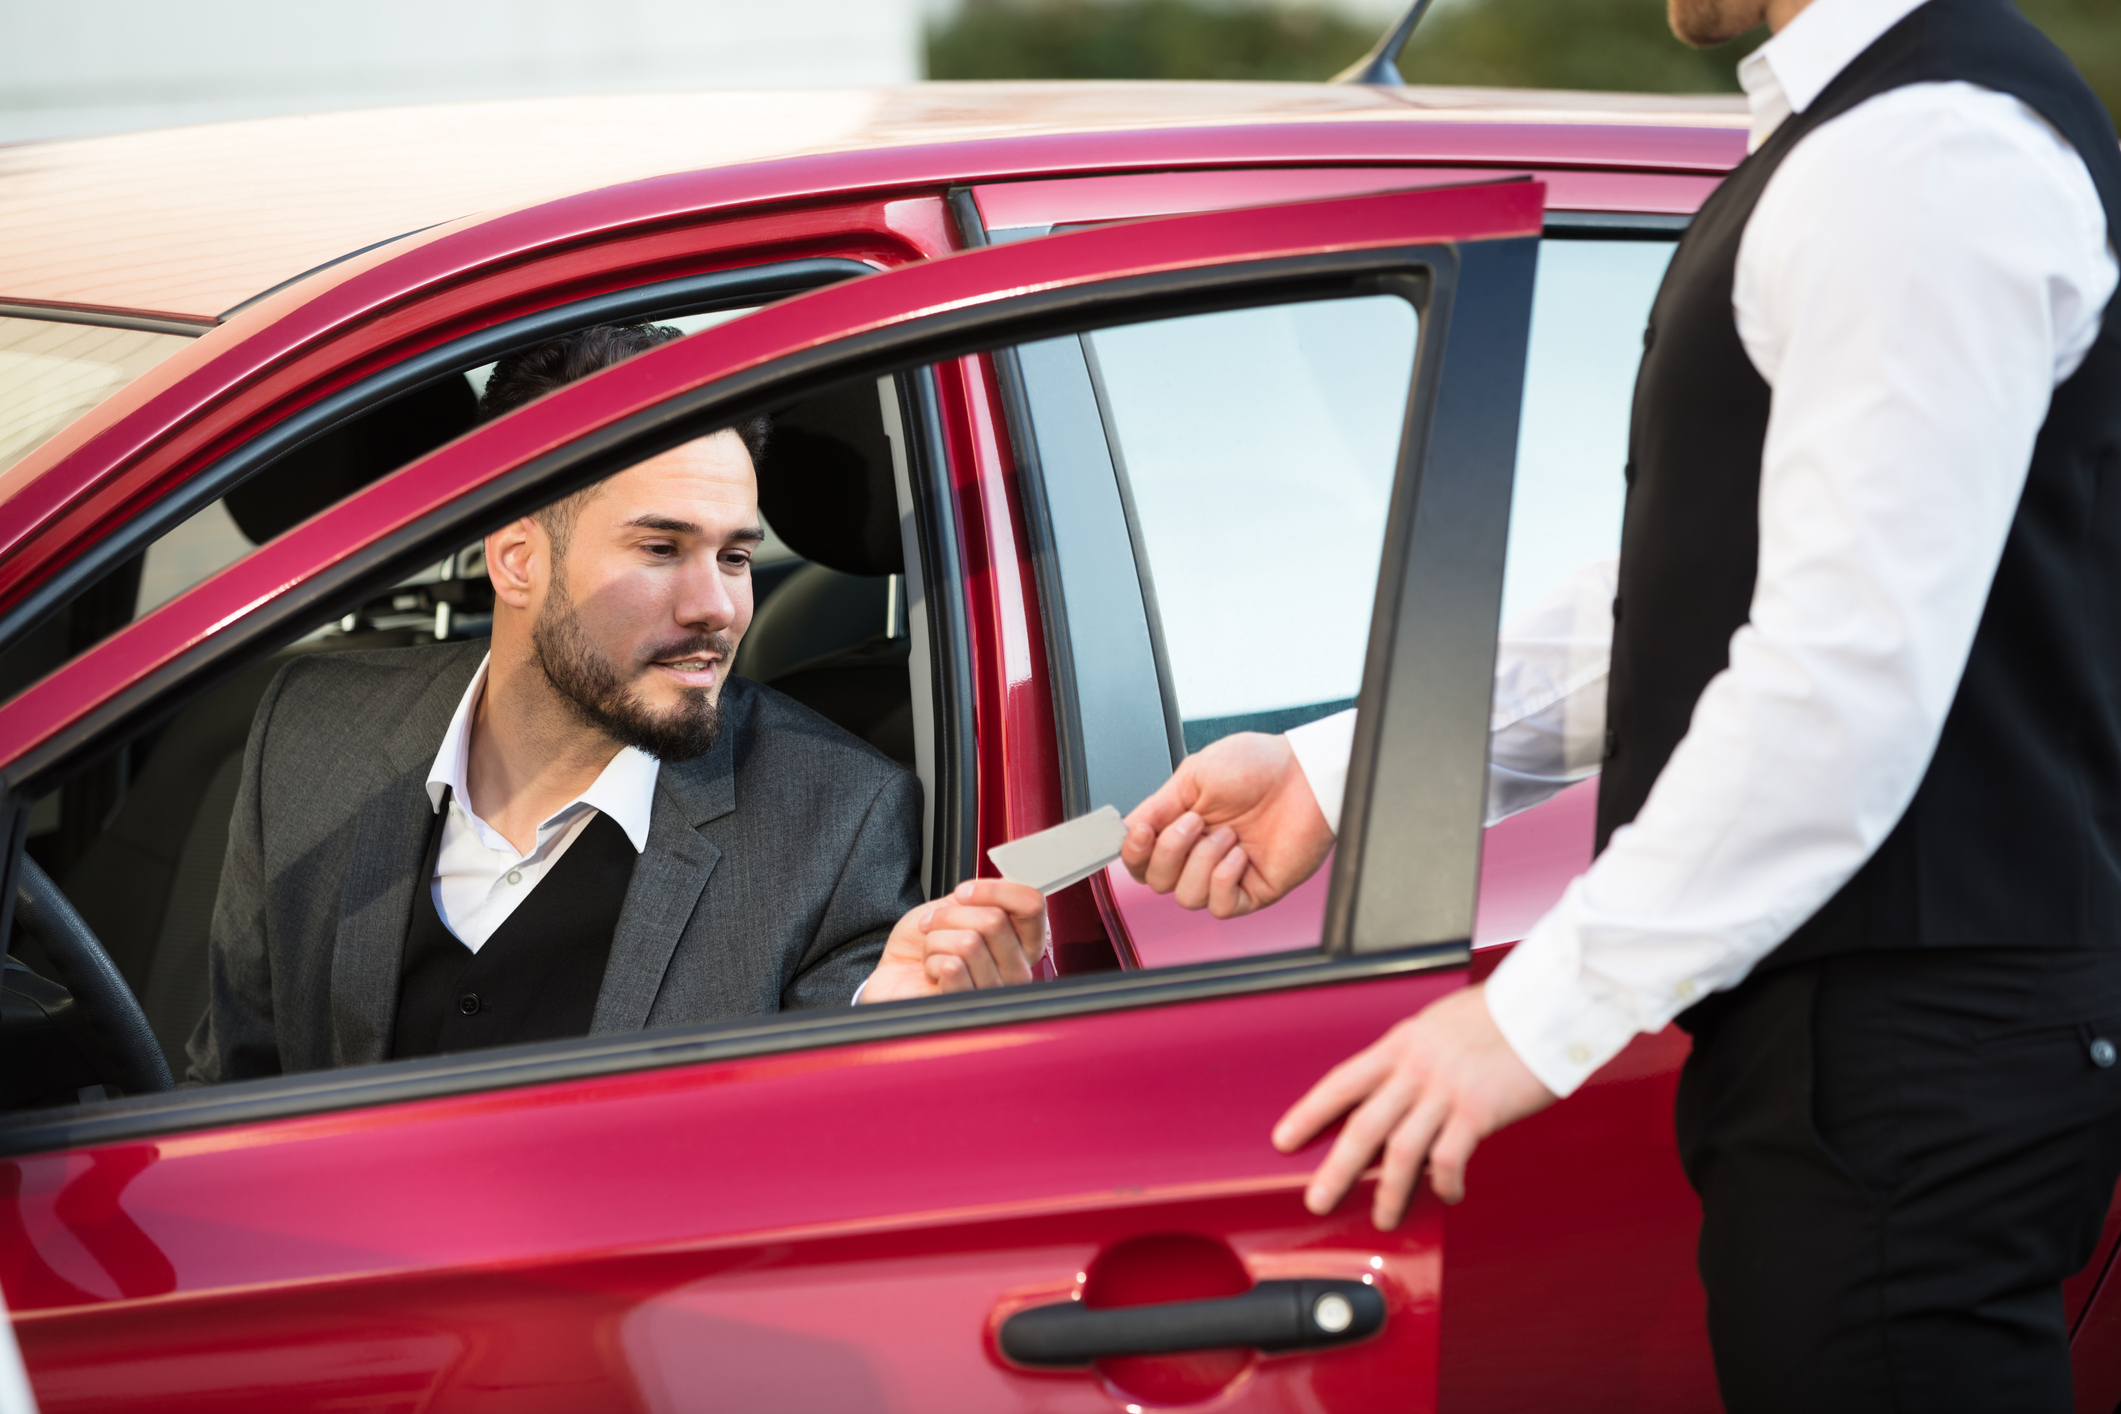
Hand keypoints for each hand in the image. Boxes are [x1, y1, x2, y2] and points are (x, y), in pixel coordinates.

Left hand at [857, 879, 1048, 1002]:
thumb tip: (1005, 881)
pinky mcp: (968, 1005)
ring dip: (937, 939)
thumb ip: (988, 897)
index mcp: (1022, 942)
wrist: (897, 972)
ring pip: (970, 942)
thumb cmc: (928, 943)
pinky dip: (931, 960)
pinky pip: (952, 966)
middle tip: (936, 925)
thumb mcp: (958, 908)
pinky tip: (932, 972)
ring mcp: (995, 992)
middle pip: (994, 920)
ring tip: (933, 951)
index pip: (1032, 904)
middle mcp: (1017, 970)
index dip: (994, 890)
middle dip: (951, 915)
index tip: (964, 892)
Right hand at [1120, 732, 1332, 917]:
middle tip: (1196, 820)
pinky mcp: (1254, 891)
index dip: (1133, 852)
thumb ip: (1157, 807)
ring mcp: (1226, 874)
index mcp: (1181, 826)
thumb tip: (1126, 830)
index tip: (1140, 832)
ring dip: (1202, 862)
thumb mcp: (1193, 775)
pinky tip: (1239, 854)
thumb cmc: (1258, 765)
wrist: (1303, 774)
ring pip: (1186, 898)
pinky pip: (1221, 906)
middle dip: (1171, 851)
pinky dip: (1223, 878)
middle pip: (1156, 882)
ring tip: (1227, 834)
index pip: (1141, 858)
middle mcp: (1200, 853)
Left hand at [1272, 984, 1555, 1224]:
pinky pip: (1449, 1157)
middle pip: (1362, 1125)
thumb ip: (1413, 1056)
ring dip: (1390, 1191)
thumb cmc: (1498, 1014)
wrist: (1546, 1005)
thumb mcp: (1438, 1025)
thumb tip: (1396, 1086)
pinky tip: (1446, 1193)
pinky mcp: (1478, 1111)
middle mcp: (1416, 1067)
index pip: (1341, 1082)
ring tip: (1384, 1217)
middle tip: (1318, 1199)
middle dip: (1336, 1169)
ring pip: (1401, 1151)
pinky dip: (1445, 1182)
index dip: (1309, 1113)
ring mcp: (1446, 1090)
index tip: (1285, 1139)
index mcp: (1401, 1044)